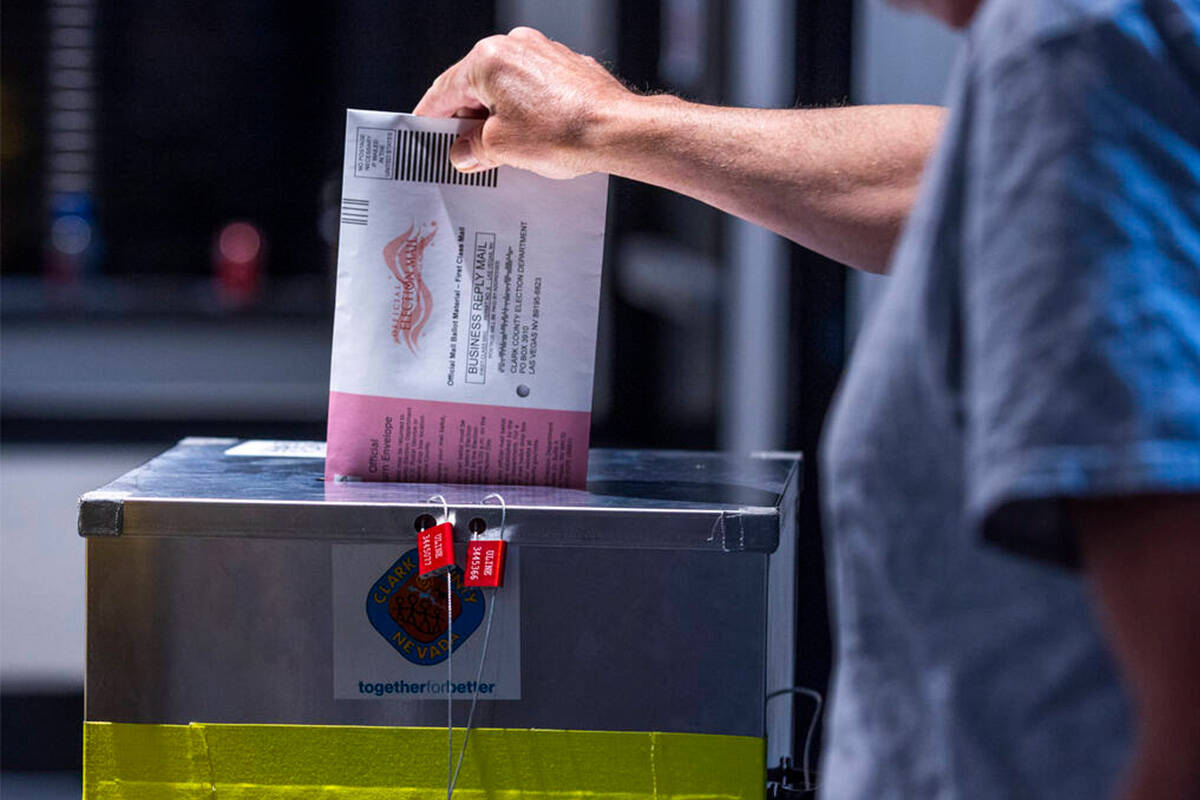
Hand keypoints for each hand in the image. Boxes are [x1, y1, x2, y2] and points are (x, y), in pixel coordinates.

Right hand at [413, 27, 633, 178]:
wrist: (617, 130)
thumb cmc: (564, 133)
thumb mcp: (502, 147)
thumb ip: (474, 147)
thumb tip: (463, 151)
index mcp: (489, 59)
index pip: (445, 89)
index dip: (431, 116)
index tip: (423, 132)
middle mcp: (516, 47)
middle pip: (476, 87)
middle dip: (469, 121)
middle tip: (464, 154)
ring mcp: (544, 54)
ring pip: (506, 88)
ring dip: (498, 118)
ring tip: (501, 153)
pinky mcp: (567, 67)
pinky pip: (533, 90)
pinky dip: (525, 112)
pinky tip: (531, 139)